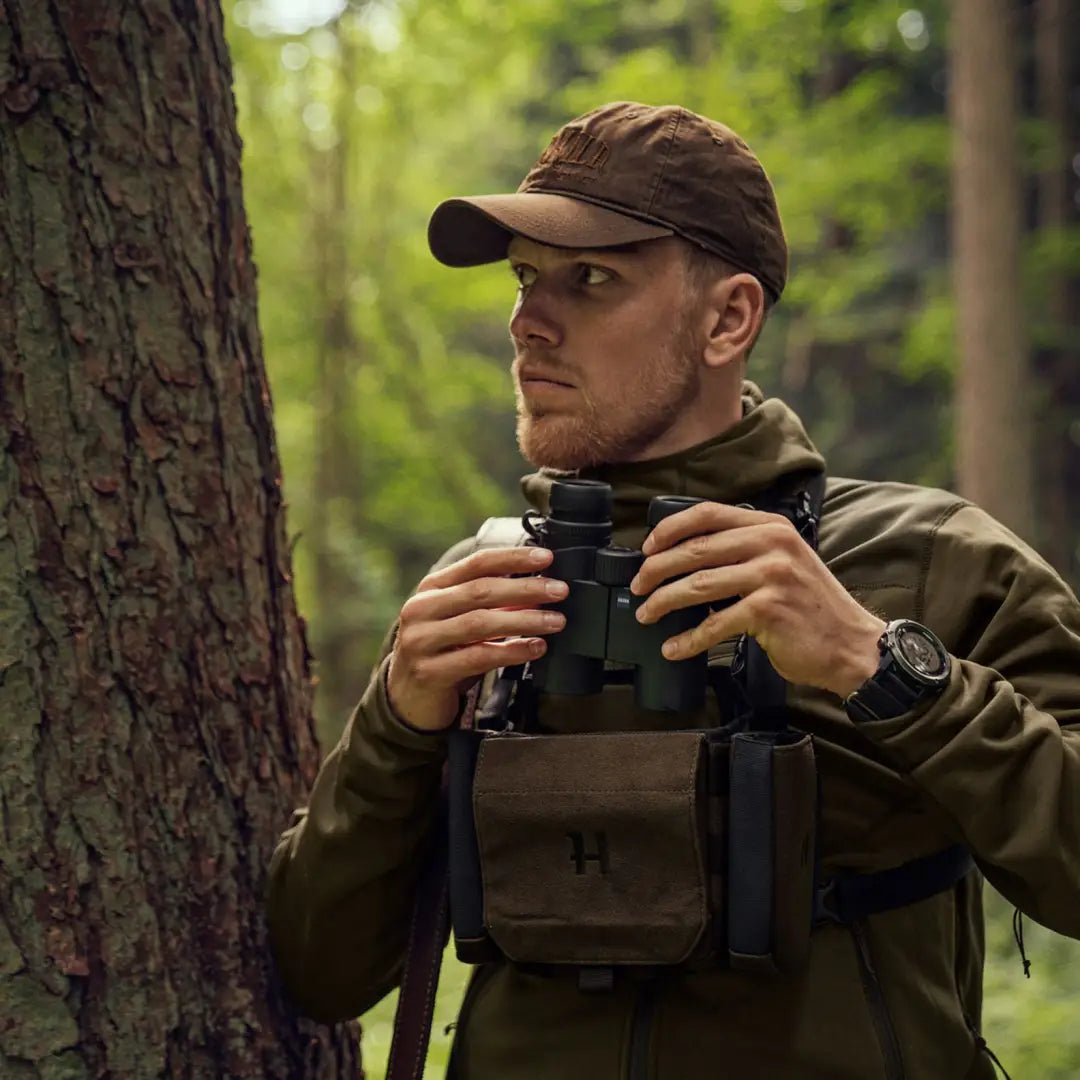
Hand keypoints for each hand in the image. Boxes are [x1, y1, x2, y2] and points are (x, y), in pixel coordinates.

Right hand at [387, 546, 567, 731]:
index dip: (513, 558)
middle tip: (559, 590)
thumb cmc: (442, 652)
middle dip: (526, 588)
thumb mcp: (464, 621)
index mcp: (431, 589)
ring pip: (481, 623)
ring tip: (555, 621)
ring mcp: (421, 641)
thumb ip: (495, 604)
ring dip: (525, 620)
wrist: (407, 698)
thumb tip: (539, 590)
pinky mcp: (430, 672)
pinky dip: (512, 651)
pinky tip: (535, 648)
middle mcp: (421, 609)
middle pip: (481, 591)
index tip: (545, 557)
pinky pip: (479, 657)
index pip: (476, 563)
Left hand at [629, 502, 884, 697]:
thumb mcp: (784, 561)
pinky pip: (714, 624)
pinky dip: (688, 639)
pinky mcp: (768, 610)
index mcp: (771, 527)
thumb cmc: (810, 607)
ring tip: (646, 614)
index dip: (670, 529)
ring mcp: (771, 576)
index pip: (708, 514)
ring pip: (698, 585)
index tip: (646, 548)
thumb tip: (687, 555)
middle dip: (656, 569)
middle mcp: (772, 544)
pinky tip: (673, 648)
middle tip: (637, 587)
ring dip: (663, 602)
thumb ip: (746, 550)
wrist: (851, 644)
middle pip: (695, 550)